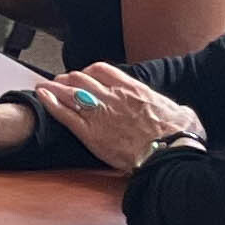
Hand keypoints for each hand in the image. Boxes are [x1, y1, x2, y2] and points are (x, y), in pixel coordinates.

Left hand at [31, 63, 203, 172]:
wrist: (168, 155)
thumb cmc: (178, 136)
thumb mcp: (182, 113)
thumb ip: (173, 107)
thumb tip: (180, 111)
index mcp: (132, 89)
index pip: (103, 70)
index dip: (90, 71)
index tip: (86, 75)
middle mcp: (112, 97)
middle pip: (81, 78)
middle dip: (69, 78)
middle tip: (62, 82)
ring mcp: (99, 113)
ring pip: (68, 92)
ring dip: (55, 87)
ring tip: (45, 86)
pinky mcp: (89, 133)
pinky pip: (64, 113)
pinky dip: (50, 103)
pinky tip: (41, 96)